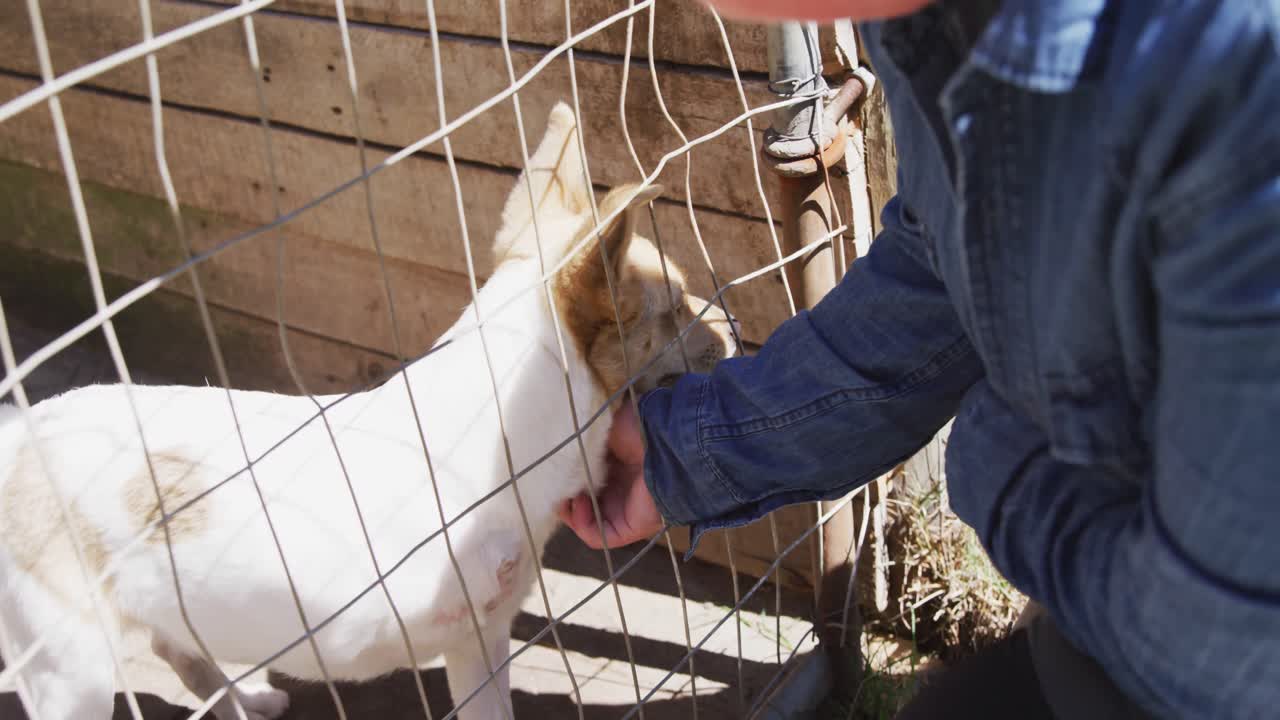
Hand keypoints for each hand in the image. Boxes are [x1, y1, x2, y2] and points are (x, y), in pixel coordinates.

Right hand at [557, 399, 663, 548]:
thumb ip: (580, 446)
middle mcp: (620, 490)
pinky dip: (583, 524)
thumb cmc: (637, 429)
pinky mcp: (630, 528)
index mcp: (615, 466)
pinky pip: (598, 537)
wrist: (662, 441)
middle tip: (555, 483)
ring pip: (587, 523)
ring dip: (570, 510)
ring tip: (568, 492)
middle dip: (564, 495)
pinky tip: (581, 504)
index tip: (554, 469)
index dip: (565, 479)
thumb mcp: (600, 432)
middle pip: (582, 503)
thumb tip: (556, 454)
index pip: (582, 481)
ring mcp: (625, 510)